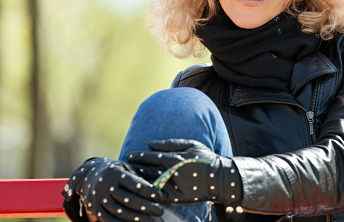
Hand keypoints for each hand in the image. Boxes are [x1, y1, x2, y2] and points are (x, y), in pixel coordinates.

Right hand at [62, 158, 162, 221]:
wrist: (89, 176)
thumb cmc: (116, 171)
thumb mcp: (125, 168)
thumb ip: (138, 177)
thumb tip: (158, 186)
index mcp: (116, 173)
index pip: (135, 184)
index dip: (149, 191)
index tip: (160, 196)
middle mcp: (106, 186)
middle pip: (130, 200)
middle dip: (147, 207)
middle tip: (160, 211)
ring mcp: (100, 199)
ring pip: (121, 212)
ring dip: (138, 218)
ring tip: (152, 220)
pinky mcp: (95, 210)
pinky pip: (110, 220)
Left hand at [127, 139, 241, 204]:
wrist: (220, 179)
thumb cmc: (205, 158)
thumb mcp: (191, 144)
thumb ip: (169, 143)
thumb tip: (150, 143)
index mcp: (175, 159)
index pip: (150, 157)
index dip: (138, 156)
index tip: (129, 155)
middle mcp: (172, 174)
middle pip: (147, 171)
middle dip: (134, 168)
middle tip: (123, 167)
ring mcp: (173, 188)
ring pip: (149, 184)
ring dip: (138, 181)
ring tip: (128, 178)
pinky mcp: (176, 199)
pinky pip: (157, 196)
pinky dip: (147, 193)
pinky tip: (140, 190)